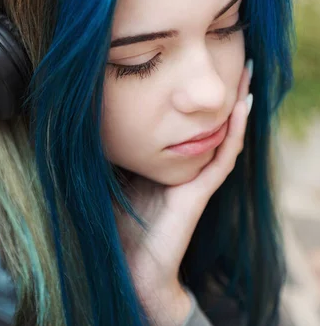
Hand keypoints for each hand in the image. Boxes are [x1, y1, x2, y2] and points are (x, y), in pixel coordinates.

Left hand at [114, 61, 252, 325]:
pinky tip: (241, 106)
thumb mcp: (108, 176)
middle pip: (209, 122)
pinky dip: (236, 130)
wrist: (130, 268)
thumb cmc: (116, 225)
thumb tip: (80, 115)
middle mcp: (186, 165)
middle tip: (231, 57)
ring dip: (236, 104)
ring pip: (225, 133)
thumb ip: (105, 150)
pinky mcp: (201, 190)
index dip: (191, 97)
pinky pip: (225, 155)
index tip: (191, 66)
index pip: (182, 122)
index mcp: (165, 161)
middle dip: (220, 92)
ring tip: (246, 72)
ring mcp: (197, 177)